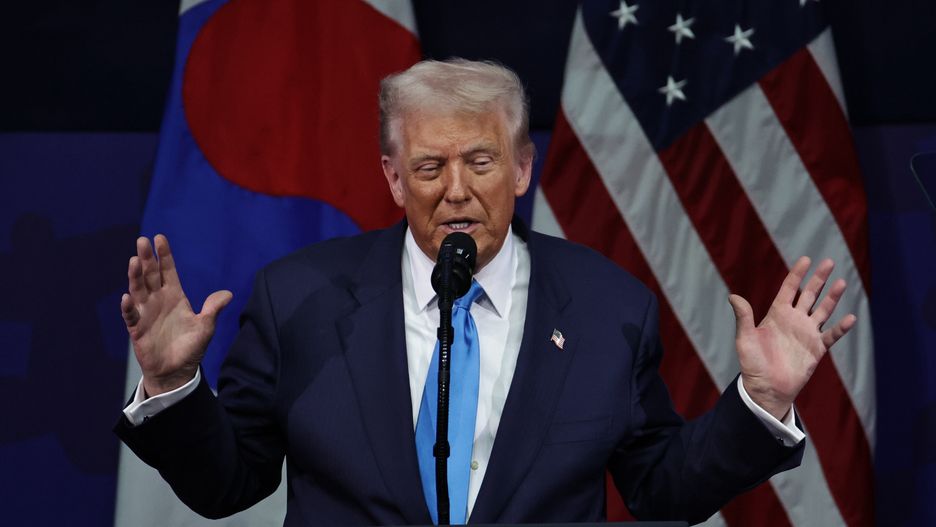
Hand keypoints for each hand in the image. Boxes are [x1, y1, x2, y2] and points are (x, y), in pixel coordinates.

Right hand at [120, 235, 231, 396]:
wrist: (177, 371)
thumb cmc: (190, 347)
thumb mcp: (206, 327)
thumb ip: (213, 309)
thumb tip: (228, 294)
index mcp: (175, 296)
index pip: (168, 271)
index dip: (164, 256)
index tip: (160, 238)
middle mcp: (158, 300)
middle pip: (150, 275)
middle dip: (147, 259)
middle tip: (142, 240)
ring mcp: (146, 313)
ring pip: (138, 290)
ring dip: (135, 276)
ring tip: (134, 261)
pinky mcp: (137, 329)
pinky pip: (131, 315)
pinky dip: (128, 307)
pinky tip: (127, 297)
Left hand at [729, 257, 855, 420]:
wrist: (766, 388)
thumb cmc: (752, 364)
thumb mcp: (745, 338)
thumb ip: (743, 317)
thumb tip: (733, 296)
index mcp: (777, 314)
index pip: (789, 289)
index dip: (797, 274)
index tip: (806, 259)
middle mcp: (794, 320)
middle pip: (809, 294)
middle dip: (819, 279)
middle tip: (829, 262)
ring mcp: (807, 333)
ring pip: (823, 310)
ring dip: (832, 297)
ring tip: (842, 282)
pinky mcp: (816, 349)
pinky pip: (832, 335)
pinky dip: (841, 327)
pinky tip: (851, 318)